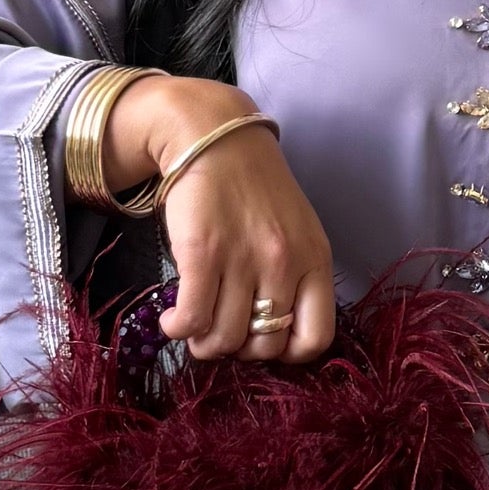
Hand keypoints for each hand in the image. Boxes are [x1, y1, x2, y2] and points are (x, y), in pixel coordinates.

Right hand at [103, 75, 335, 364]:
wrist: (214, 137)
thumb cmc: (255, 189)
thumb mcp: (297, 231)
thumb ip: (295, 278)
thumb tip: (267, 336)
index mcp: (315, 260)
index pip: (315, 338)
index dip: (286, 352)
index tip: (263, 339)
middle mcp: (284, 263)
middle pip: (264, 346)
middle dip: (240, 350)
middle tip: (223, 329)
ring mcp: (243, 258)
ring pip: (225, 338)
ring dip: (204, 343)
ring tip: (195, 326)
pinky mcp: (202, 252)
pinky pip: (192, 318)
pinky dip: (179, 330)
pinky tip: (173, 321)